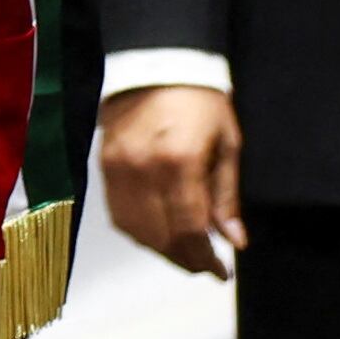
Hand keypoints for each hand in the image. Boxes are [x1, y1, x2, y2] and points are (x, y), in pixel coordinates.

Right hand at [98, 87, 243, 277]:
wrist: (156, 66)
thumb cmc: (201, 102)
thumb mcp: (226, 145)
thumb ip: (226, 197)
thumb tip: (234, 242)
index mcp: (179, 162)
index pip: (189, 230)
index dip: (205, 260)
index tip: (221, 272)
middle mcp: (144, 171)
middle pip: (161, 238)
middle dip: (187, 260)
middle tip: (207, 265)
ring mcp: (119, 171)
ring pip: (137, 233)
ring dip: (163, 250)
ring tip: (186, 252)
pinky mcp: (104, 168)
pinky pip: (119, 217)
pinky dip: (141, 233)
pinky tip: (160, 232)